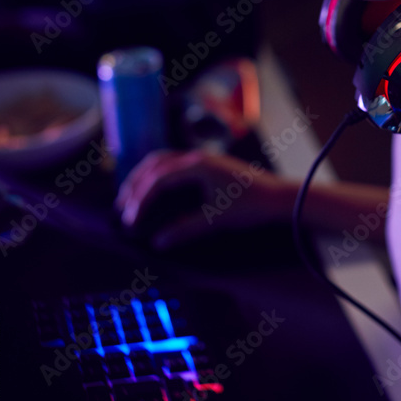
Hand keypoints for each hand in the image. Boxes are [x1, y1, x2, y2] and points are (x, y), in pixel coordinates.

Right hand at [114, 148, 286, 247]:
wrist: (279, 197)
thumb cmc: (251, 207)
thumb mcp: (217, 220)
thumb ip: (185, 229)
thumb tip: (157, 242)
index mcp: (198, 166)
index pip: (158, 180)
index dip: (141, 201)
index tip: (131, 222)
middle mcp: (196, 158)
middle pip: (153, 165)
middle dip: (134, 186)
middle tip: (121, 210)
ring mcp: (200, 160)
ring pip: (161, 162)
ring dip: (142, 178)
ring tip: (129, 199)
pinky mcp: (205, 165)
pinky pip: (172, 165)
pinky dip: (156, 177)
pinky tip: (151, 193)